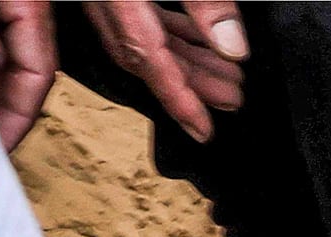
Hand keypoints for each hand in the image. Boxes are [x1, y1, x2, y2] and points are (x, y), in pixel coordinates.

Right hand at [82, 0, 247, 141]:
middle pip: (143, 58)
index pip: (145, 60)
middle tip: (230, 100)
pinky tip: (198, 39)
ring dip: (185, 61)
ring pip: (142, 40)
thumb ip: (203, 2)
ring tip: (225, 73)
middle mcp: (100, 1)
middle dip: (189, 86)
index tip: (203, 131)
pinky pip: (139, 18)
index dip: (177, 100)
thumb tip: (231, 45)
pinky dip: (172, 33)